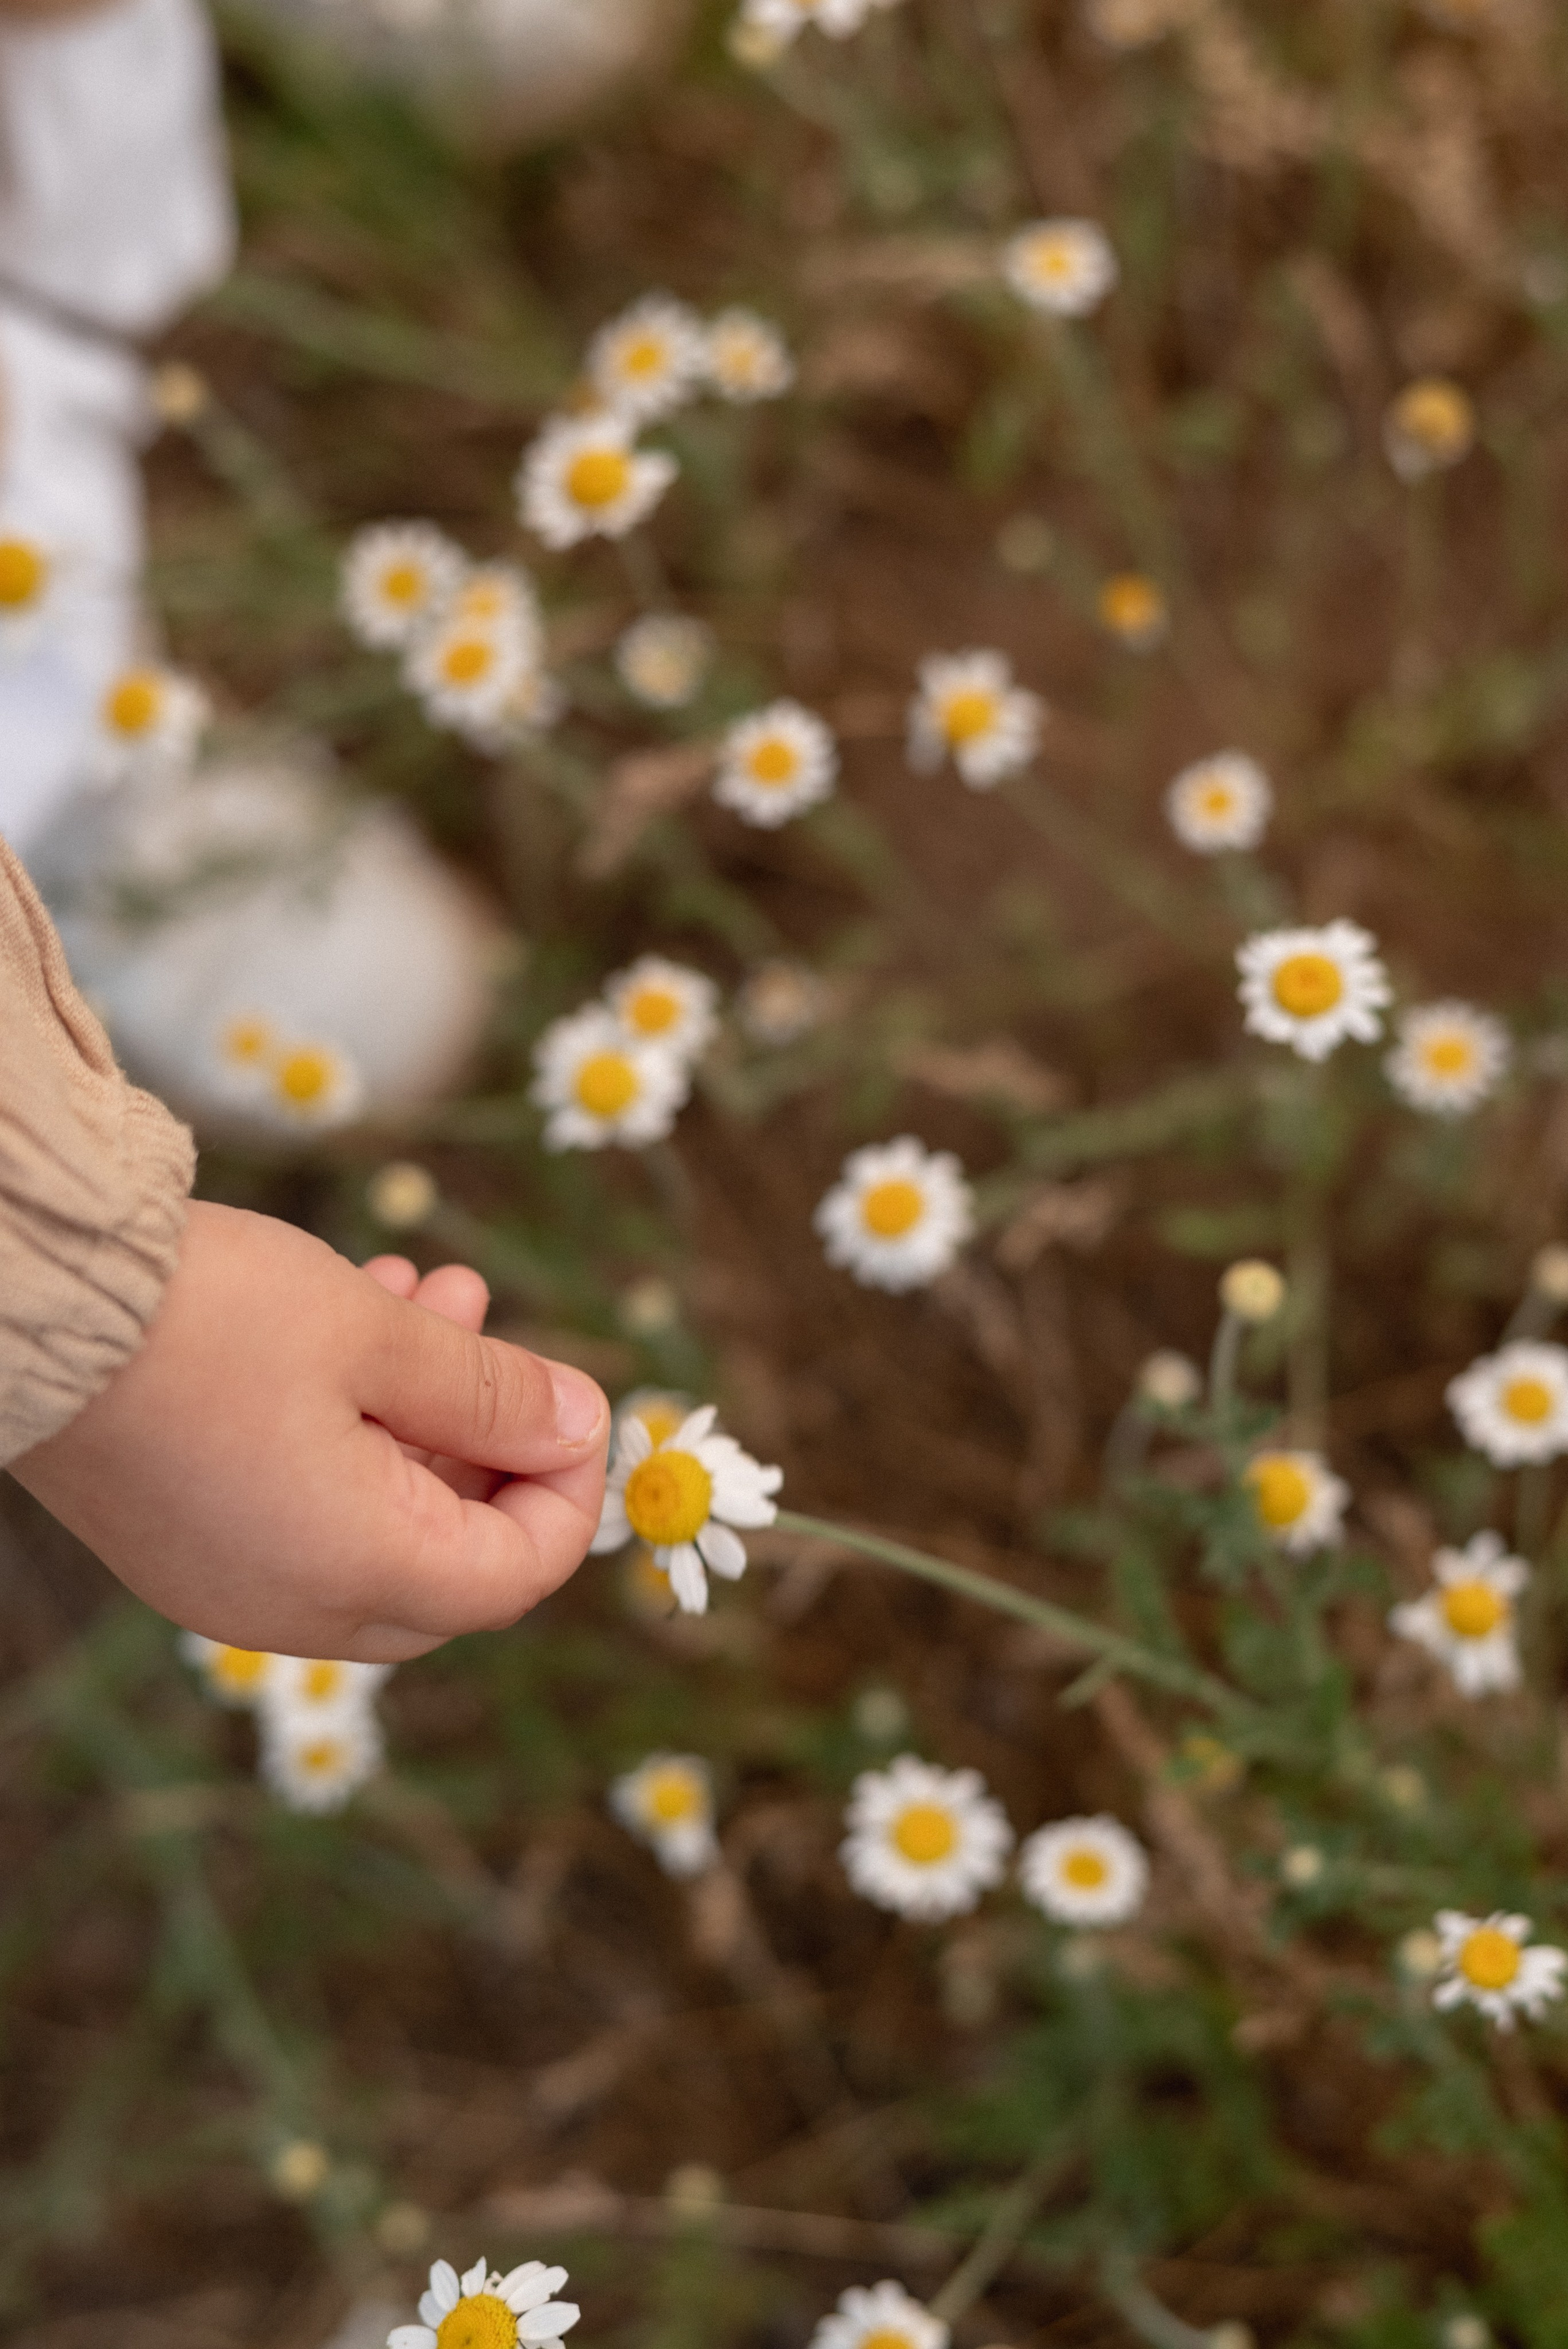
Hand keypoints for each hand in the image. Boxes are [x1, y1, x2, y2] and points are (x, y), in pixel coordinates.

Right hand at [10, 1200, 608, 1662]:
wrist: (26, 1303)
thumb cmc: (206, 1317)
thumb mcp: (376, 1336)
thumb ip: (491, 1393)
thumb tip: (579, 1426)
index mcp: (354, 1575)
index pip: (516, 1576)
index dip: (569, 1491)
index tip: (579, 1400)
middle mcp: (292, 1606)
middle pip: (452, 1563)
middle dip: (496, 1452)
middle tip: (508, 1353)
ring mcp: (231, 1581)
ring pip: (380, 1521)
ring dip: (426, 1418)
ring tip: (441, 1297)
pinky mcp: (189, 1540)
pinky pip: (308, 1508)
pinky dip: (355, 1430)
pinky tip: (367, 1319)